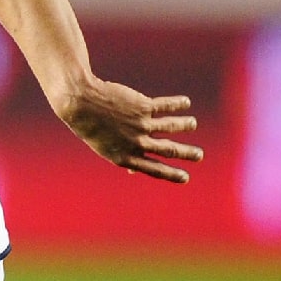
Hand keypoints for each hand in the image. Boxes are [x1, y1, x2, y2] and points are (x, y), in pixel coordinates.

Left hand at [57, 79, 202, 183]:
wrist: (80, 104)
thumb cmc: (91, 126)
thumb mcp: (105, 148)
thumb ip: (123, 158)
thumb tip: (134, 171)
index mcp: (126, 157)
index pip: (154, 169)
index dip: (171, 174)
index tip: (186, 178)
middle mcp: (136, 143)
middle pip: (168, 150)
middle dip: (186, 153)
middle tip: (200, 155)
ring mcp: (140, 124)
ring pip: (171, 126)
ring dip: (185, 125)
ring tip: (193, 124)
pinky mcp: (142, 106)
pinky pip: (165, 106)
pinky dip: (177, 104)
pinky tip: (185, 102)